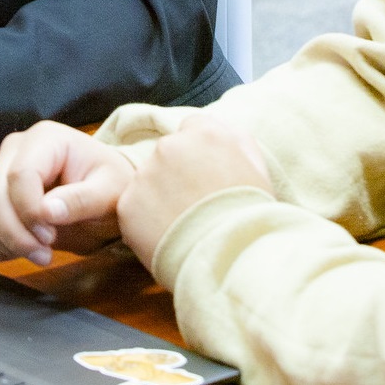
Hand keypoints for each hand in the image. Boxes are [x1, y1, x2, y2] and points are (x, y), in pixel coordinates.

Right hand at [0, 121, 134, 266]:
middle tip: (45, 253)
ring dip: (2, 242)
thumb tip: (47, 212)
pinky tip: (20, 251)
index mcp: (45, 139)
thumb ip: (81, 200)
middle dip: (16, 234)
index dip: (29, 212)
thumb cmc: (110, 186)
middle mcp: (14, 150)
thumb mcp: (110, 191)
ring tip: (37, 253)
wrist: (105, 193)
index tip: (51, 236)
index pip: (20, 175)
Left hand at [118, 114, 271, 273]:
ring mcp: (146, 174)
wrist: (230, 254)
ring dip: (159, 197)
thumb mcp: (256, 165)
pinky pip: (134, 209)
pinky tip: (166, 238)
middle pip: (168, 154)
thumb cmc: (251, 215)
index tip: (203, 176)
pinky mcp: (128, 203)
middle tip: (193, 205)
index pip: (193, 129)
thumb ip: (234, 142)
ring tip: (181, 226)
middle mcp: (171, 146)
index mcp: (206, 133)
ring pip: (148, 181)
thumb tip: (218, 136)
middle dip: (176, 174)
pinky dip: (145, 223)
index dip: (198, 154)